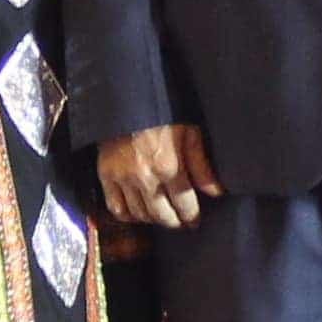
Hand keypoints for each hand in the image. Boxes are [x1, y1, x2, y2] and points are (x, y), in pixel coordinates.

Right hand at [101, 119, 217, 231]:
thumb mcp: (190, 133)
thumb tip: (215, 192)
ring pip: (140, 215)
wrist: (128, 98)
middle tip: (180, 222)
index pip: (184, 205)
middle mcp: (145, 177)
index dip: (191, 217)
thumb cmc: (162, 113)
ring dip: (153, 220)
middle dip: (174, 222)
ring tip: (162, 215)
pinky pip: (116, 208)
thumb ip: (202, 166)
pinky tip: (138, 213)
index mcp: (169, 166)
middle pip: (162, 215)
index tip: (194, 221)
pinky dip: (128, 216)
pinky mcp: (106, 175)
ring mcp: (123, 178)